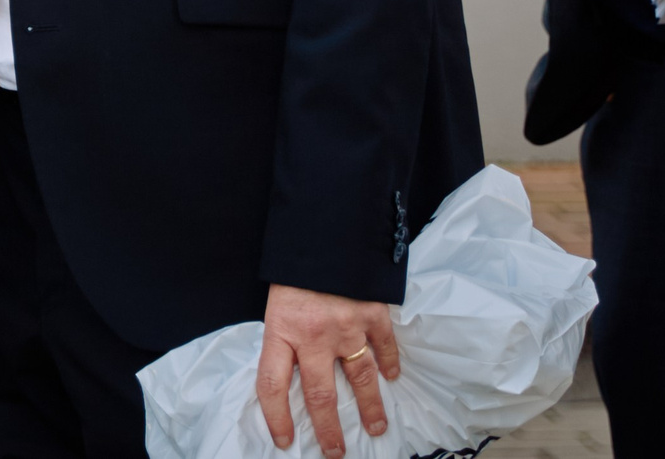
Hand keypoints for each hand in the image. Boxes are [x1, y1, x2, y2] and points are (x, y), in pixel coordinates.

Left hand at [257, 284, 396, 457]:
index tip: (284, 441)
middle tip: (336, 452)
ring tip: (376, 428)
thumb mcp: (275, 302)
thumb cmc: (293, 267)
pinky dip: (389, 363)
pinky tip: (392, 377)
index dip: (276, 418)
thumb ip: (284, 336)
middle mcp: (313, 335)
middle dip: (329, 430)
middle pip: (320, 395)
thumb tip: (291, 373)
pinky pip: (384, 346)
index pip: (272, 386)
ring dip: (369, 407)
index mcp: (280, 330)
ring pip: (359, 379)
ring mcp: (346, 326)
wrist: (322, 228)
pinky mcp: (373, 313)